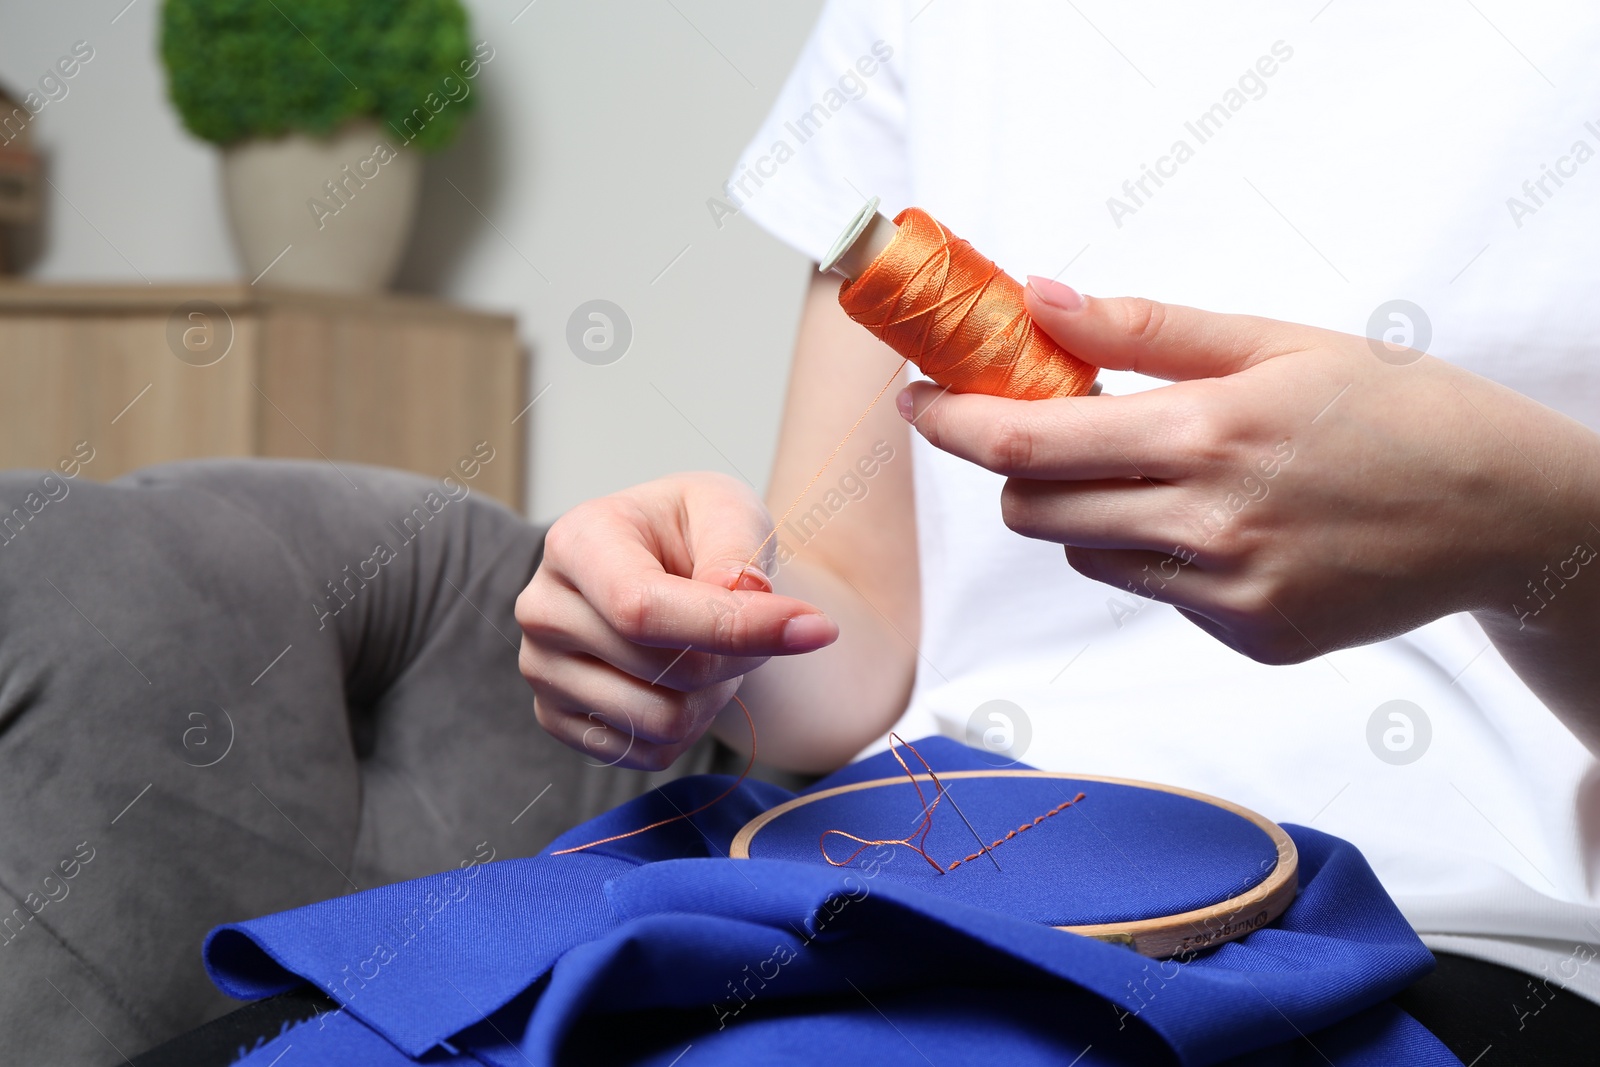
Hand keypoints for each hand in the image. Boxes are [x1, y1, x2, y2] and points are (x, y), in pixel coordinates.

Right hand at [515, 472, 837, 769]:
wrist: (671, 571)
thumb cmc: (698, 534)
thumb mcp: (730, 509)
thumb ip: (737, 545)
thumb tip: (741, 591)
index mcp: (577, 541)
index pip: (642, 609)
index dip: (732, 627)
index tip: (817, 628)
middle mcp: (543, 608)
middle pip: (666, 671)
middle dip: (738, 655)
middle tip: (752, 624)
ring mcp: (542, 670)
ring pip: (660, 722)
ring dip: (717, 694)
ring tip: (716, 651)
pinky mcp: (557, 718)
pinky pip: (647, 754)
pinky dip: (690, 727)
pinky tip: (686, 682)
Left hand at [898, 277, 1599, 670]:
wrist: (1503, 511)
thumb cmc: (1394, 409)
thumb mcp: (1276, 341)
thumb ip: (1144, 330)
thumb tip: (1037, 302)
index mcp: (1209, 435)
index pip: (1028, 442)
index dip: (954, 423)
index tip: (918, 401)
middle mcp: (1208, 528)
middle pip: (1034, 508)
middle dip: (1021, 465)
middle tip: (1060, 425)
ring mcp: (1230, 597)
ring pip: (1086, 554)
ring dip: (1090, 509)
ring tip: (1171, 471)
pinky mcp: (1253, 639)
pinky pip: (1152, 593)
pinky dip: (1156, 555)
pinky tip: (1227, 525)